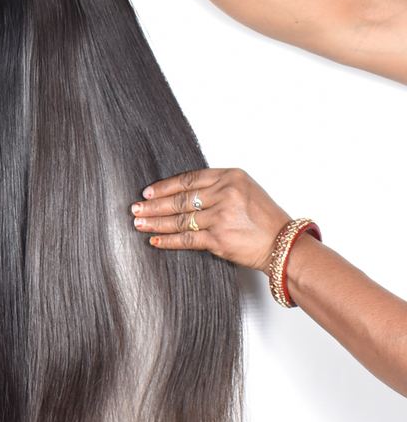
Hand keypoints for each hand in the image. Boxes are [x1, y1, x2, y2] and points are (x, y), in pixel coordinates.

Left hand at [130, 168, 290, 272]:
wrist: (284, 244)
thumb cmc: (265, 219)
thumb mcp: (245, 190)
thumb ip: (217, 188)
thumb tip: (181, 193)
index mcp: (231, 177)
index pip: (189, 179)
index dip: (165, 186)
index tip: (148, 192)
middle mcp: (225, 193)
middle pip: (180, 199)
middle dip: (154, 205)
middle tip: (136, 208)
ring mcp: (221, 216)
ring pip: (180, 219)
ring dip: (155, 222)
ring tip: (139, 223)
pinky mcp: (219, 238)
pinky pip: (186, 239)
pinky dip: (168, 240)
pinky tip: (155, 240)